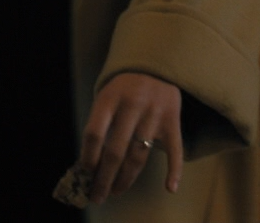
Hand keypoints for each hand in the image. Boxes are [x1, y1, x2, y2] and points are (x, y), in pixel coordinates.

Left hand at [76, 72, 182, 202]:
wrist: (157, 63)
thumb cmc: (125, 86)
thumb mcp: (107, 95)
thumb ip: (100, 123)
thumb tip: (91, 164)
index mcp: (110, 98)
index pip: (94, 134)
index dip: (88, 158)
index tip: (85, 175)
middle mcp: (132, 106)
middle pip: (115, 151)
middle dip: (104, 179)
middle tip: (97, 196)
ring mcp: (154, 114)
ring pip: (138, 155)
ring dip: (126, 179)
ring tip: (116, 191)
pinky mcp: (173, 120)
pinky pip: (174, 150)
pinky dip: (174, 170)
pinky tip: (169, 188)